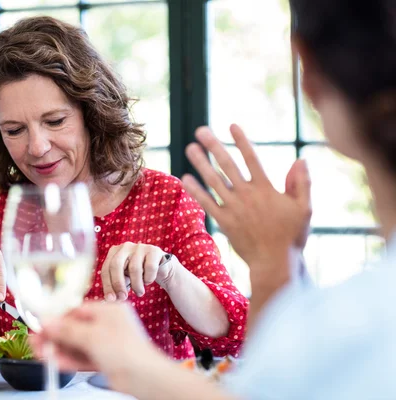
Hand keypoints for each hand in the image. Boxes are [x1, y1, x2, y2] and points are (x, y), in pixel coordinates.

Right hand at [31, 302, 158, 392]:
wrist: (145, 378)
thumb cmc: (127, 351)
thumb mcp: (92, 336)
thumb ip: (67, 330)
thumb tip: (48, 322)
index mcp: (109, 310)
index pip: (77, 310)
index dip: (58, 318)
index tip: (42, 324)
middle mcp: (108, 325)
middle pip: (75, 328)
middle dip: (55, 336)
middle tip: (36, 340)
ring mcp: (107, 343)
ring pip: (77, 344)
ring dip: (58, 349)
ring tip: (39, 352)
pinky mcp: (105, 360)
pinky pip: (82, 358)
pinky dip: (68, 360)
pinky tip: (53, 361)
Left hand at [101, 242, 170, 300]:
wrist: (160, 268)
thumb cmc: (138, 275)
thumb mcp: (125, 278)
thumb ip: (116, 286)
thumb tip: (110, 299)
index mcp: (114, 252)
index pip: (106, 268)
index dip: (107, 285)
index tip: (111, 299)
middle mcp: (125, 247)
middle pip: (116, 265)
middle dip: (118, 284)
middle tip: (123, 297)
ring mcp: (139, 247)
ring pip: (134, 269)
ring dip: (136, 285)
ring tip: (139, 292)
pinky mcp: (153, 250)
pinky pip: (149, 267)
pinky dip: (149, 278)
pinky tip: (148, 281)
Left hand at [181, 124, 311, 277]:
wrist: (275, 263)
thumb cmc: (292, 236)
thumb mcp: (304, 208)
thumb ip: (301, 183)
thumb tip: (300, 159)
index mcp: (266, 188)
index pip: (252, 158)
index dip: (241, 141)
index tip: (231, 125)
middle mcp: (247, 194)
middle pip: (227, 165)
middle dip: (213, 146)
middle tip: (201, 131)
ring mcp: (234, 208)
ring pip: (214, 181)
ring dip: (201, 163)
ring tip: (189, 148)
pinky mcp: (224, 221)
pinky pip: (207, 203)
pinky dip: (196, 191)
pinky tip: (185, 178)